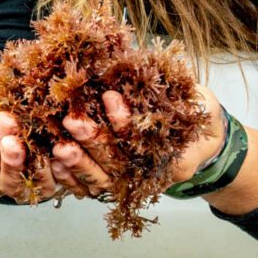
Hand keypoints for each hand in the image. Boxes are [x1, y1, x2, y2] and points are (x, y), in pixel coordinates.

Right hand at [0, 77, 66, 204]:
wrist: (41, 103)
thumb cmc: (10, 96)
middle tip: (6, 121)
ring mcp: (14, 181)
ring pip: (8, 182)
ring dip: (13, 164)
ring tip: (20, 143)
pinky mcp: (41, 186)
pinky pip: (41, 187)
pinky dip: (45, 174)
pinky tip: (50, 158)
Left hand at [57, 88, 227, 196]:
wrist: (203, 144)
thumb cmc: (198, 115)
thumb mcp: (202, 101)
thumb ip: (186, 94)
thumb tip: (155, 71)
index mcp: (176, 157)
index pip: (146, 141)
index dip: (126, 120)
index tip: (108, 95)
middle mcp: (152, 174)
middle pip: (119, 162)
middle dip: (94, 141)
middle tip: (72, 121)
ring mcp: (133, 181)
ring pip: (103, 179)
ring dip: (79, 163)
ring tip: (58, 146)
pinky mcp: (117, 182)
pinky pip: (92, 187)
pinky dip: (73, 179)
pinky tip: (54, 165)